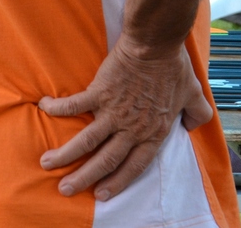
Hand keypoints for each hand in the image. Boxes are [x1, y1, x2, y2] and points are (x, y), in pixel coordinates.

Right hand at [39, 38, 213, 200]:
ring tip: (47, 163)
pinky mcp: (99, 92)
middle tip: (66, 190)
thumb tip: (191, 125)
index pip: (134, 166)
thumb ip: (196, 114)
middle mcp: (132, 128)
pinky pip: (74, 105)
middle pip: (106, 160)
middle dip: (85, 178)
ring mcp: (114, 112)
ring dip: (66, 154)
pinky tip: (44, 108)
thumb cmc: (174, 67)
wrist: (155, 45)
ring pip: (87, 141)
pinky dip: (58, 108)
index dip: (118, 182)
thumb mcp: (194, 95)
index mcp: (153, 133)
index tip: (102, 194)